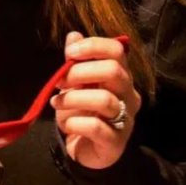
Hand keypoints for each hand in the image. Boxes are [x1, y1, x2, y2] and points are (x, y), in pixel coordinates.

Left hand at [51, 31, 141, 168]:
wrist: (85, 148)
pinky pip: (96, 128)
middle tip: (60, 82)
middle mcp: (128, 96)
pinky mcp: (115, 142)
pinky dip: (75, 123)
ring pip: (105, 100)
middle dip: (80, 72)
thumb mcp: (76, 83)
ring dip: (73, 98)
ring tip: (57, 102)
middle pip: (113, 71)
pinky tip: (66, 124)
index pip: (117, 50)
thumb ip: (76, 60)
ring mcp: (125, 120)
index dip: (93, 46)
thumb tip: (74, 36)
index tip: (69, 53)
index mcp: (120, 77)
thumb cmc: (82, 111)